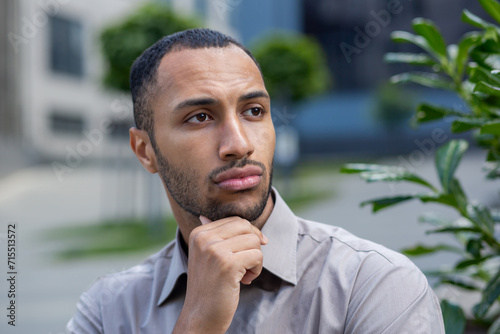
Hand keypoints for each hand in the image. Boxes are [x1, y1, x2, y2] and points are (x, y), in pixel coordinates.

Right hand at [173, 216, 267, 333]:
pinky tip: (246, 280)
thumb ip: (212, 235)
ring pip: (254, 240)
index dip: (248, 235)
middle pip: (246, 226)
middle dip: (253, 244)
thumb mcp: (205, 256)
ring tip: (244, 274)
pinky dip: (257, 269)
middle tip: (247, 263)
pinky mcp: (227, 264)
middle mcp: (204, 239)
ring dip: (256, 259)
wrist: (200, 315)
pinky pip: (257, 256)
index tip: (246, 253)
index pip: (235, 220)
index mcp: (198, 233)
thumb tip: (206, 215)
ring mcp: (214, 251)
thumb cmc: (208, 286)